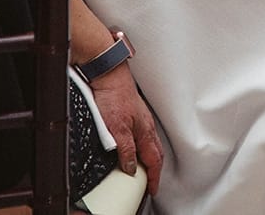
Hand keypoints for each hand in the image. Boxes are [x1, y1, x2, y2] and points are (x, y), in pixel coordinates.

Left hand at [89, 65, 163, 196]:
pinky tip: (134, 147)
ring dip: (149, 159)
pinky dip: (142, 147)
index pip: (153, 160)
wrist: (109, 75)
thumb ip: (125, 149)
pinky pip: (143, 136)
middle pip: (156, 153)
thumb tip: (130, 167)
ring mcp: (141, 119)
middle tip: (150, 183)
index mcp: (145, 132)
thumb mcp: (116, 128)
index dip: (153, 177)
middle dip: (155, 170)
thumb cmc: (113, 96)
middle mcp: (146, 126)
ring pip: (150, 144)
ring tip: (142, 170)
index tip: (152, 189)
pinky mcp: (133, 114)